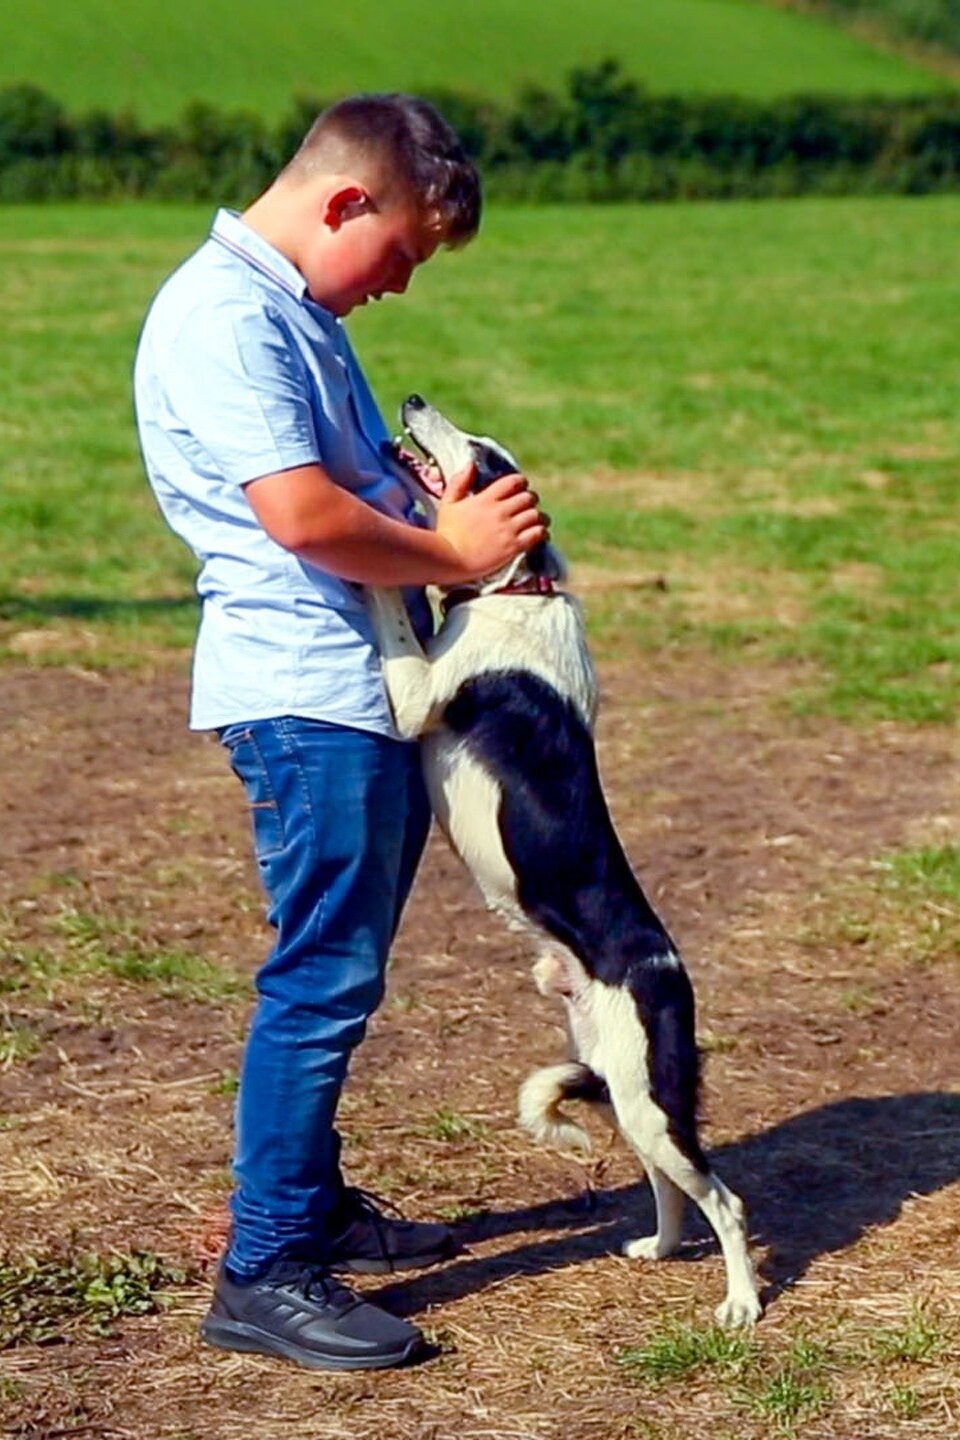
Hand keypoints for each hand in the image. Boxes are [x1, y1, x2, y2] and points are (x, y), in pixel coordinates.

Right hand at [435, 462, 548, 580]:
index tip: (520, 488)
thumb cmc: (446, 532)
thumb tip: (471, 464)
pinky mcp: (513, 547)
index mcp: (486, 499)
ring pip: (536, 515)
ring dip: (539, 517)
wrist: (449, 560)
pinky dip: (542, 532)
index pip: (514, 482)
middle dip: (531, 500)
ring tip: (538, 521)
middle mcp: (499, 512)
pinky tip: (541, 535)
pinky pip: (537, 534)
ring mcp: (508, 530)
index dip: (521, 483)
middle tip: (528, 507)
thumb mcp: (448, 503)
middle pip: (529, 498)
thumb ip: (459, 481)